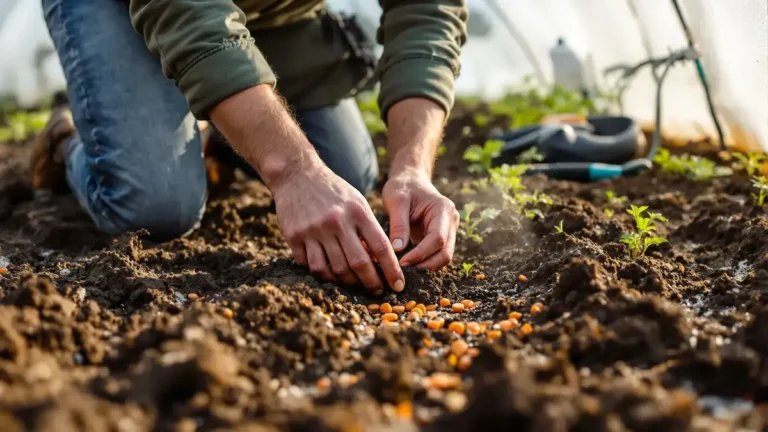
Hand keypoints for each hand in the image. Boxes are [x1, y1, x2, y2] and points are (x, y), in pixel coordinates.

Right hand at [271, 160, 404, 292]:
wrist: (297, 174)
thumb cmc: (333, 191)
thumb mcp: (356, 202)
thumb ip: (367, 229)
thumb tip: (379, 261)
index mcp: (357, 211)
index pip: (380, 247)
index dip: (392, 270)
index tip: (399, 285)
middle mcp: (336, 221)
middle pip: (358, 263)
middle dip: (371, 282)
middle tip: (377, 290)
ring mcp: (314, 230)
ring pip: (334, 269)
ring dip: (346, 281)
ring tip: (353, 282)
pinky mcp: (295, 236)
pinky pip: (311, 265)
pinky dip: (322, 273)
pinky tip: (329, 272)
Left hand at [382, 168, 458, 269]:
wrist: (410, 180)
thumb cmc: (403, 187)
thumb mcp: (397, 201)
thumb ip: (399, 225)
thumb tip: (398, 250)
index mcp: (443, 210)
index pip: (438, 239)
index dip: (421, 254)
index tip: (402, 262)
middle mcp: (451, 221)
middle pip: (446, 252)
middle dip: (427, 264)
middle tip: (404, 270)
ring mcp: (449, 229)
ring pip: (444, 256)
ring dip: (426, 265)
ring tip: (405, 267)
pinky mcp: (442, 236)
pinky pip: (437, 254)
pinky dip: (425, 261)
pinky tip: (409, 263)